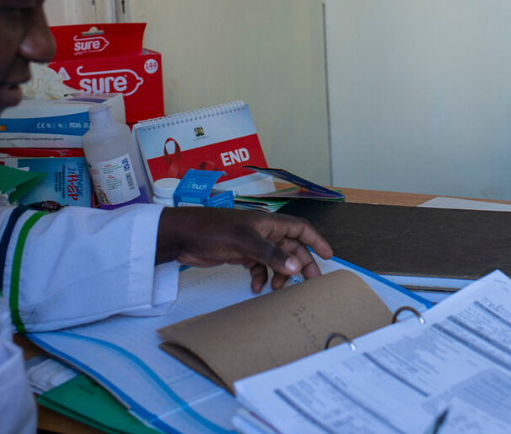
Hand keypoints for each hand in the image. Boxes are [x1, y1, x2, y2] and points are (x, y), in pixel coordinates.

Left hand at [156, 208, 333, 292]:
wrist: (183, 236)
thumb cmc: (213, 230)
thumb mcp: (245, 241)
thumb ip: (271, 255)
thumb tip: (296, 267)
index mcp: (268, 222)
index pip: (300, 228)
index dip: (315, 240)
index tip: (327, 255)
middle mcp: (263, 232)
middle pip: (290, 247)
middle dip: (300, 263)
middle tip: (309, 282)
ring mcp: (251, 244)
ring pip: (275, 259)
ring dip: (279, 274)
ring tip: (278, 289)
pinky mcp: (239, 254)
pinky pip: (258, 267)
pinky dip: (260, 277)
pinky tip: (255, 287)